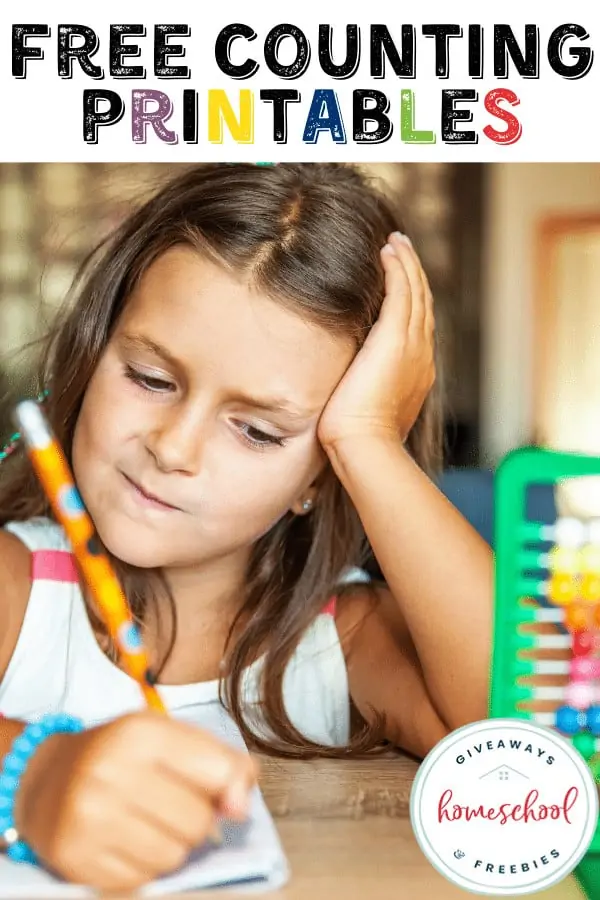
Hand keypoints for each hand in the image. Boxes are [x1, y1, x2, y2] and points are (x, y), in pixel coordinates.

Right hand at [15, 711, 256, 892]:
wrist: (46, 778)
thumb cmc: (120, 755)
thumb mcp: (169, 737)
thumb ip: (220, 761)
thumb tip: (241, 806)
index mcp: (140, 732)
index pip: (218, 771)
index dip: (228, 787)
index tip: (220, 791)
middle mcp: (110, 772)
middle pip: (197, 821)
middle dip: (196, 820)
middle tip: (172, 806)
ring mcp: (89, 818)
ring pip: (173, 856)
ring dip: (172, 846)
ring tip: (149, 824)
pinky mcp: (76, 858)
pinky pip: (141, 880)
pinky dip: (143, 866)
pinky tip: (126, 842)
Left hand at [318, 232, 434, 448]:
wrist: (365, 444)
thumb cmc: (359, 437)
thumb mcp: (367, 407)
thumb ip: (365, 387)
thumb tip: (350, 385)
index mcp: (416, 370)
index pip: (417, 325)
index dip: (412, 299)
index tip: (402, 280)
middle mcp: (421, 354)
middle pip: (422, 303)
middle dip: (413, 273)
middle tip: (401, 248)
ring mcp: (411, 345)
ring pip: (415, 292)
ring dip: (406, 263)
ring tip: (395, 242)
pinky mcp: (395, 338)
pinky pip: (402, 292)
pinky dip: (397, 269)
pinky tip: (387, 252)